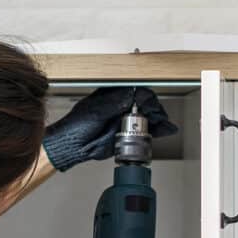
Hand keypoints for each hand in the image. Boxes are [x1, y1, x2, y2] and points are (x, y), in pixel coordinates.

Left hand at [43, 86, 177, 171]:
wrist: (72, 146)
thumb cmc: (77, 126)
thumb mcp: (97, 110)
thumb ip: (116, 102)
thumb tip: (134, 93)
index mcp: (113, 95)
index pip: (137, 91)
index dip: (148, 99)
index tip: (153, 107)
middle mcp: (120, 105)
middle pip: (145, 104)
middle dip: (156, 110)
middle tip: (162, 119)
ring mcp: (123, 119)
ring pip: (147, 117)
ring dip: (158, 121)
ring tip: (166, 126)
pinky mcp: (125, 134)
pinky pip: (143, 131)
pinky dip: (155, 131)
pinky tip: (163, 131)